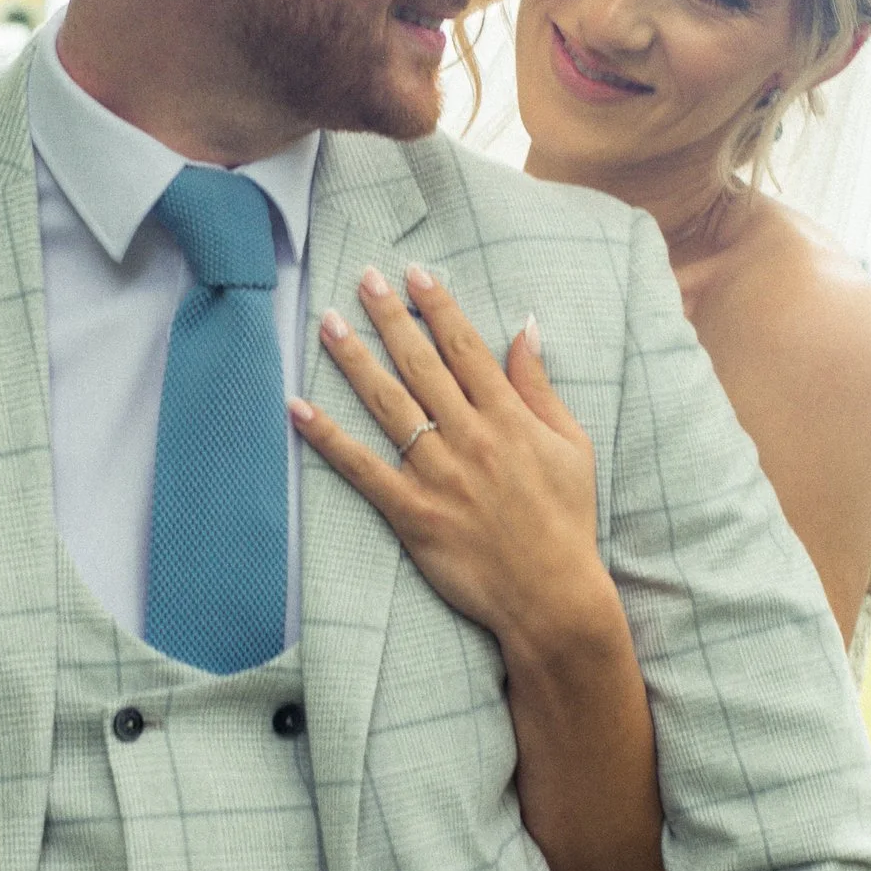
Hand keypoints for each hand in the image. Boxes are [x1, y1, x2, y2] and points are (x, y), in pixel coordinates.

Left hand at [292, 265, 608, 661]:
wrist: (552, 596)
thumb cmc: (566, 520)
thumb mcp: (571, 446)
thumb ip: (540, 387)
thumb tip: (526, 328)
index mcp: (509, 418)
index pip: (465, 347)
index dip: (437, 306)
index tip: (413, 274)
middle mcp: (470, 437)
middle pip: (420, 364)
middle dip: (388, 317)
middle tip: (362, 279)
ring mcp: (438, 475)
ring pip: (387, 404)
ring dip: (353, 359)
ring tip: (326, 322)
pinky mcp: (412, 513)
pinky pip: (361, 469)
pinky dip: (327, 437)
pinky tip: (299, 407)